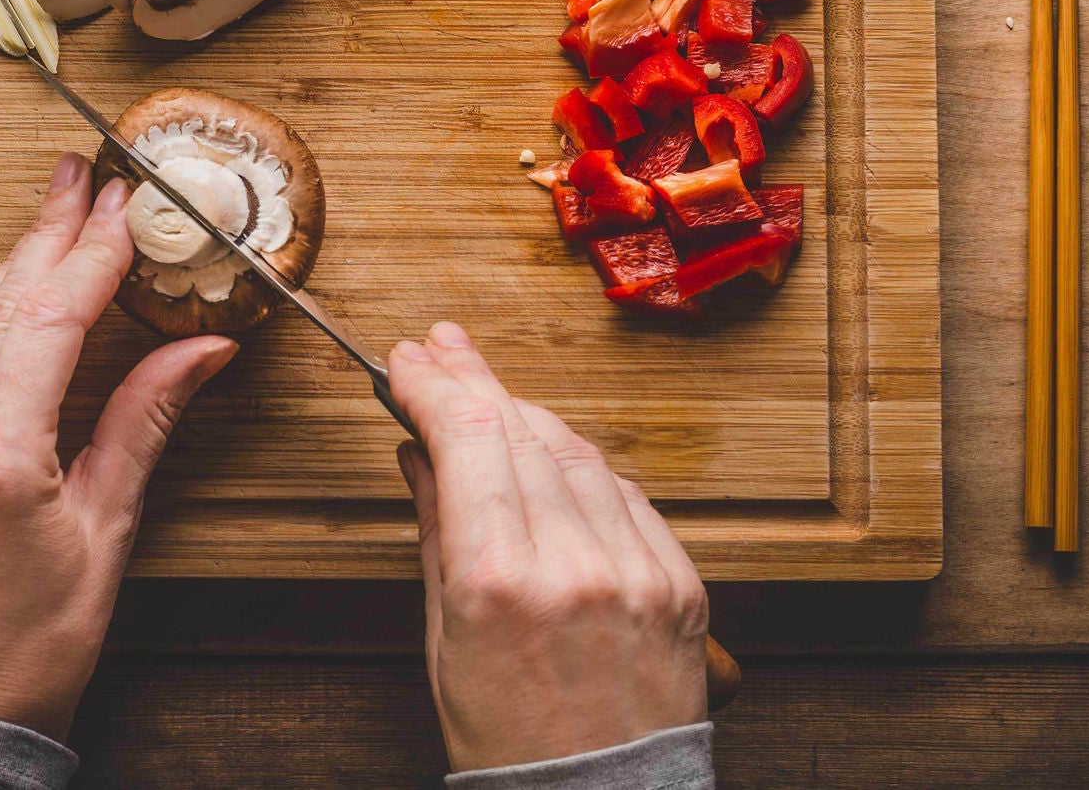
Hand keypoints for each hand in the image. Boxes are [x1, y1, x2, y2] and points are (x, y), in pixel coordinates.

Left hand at [0, 152, 237, 739]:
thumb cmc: (41, 637)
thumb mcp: (108, 526)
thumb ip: (146, 419)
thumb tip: (206, 345)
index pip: (50, 323)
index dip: (90, 254)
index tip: (124, 202)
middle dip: (47, 236)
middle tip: (82, 174)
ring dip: (15, 270)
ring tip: (55, 215)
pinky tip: (10, 294)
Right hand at [389, 322, 708, 773]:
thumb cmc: (508, 740)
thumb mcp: (445, 640)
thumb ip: (437, 533)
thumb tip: (421, 453)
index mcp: (501, 583)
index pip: (467, 438)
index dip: (433, 385)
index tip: (407, 361)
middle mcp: (576, 566)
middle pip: (521, 430)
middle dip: (474, 379)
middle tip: (441, 347)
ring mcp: (638, 571)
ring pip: (579, 452)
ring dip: (528, 415)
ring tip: (490, 396)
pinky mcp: (681, 584)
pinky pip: (628, 496)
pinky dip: (585, 467)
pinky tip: (553, 454)